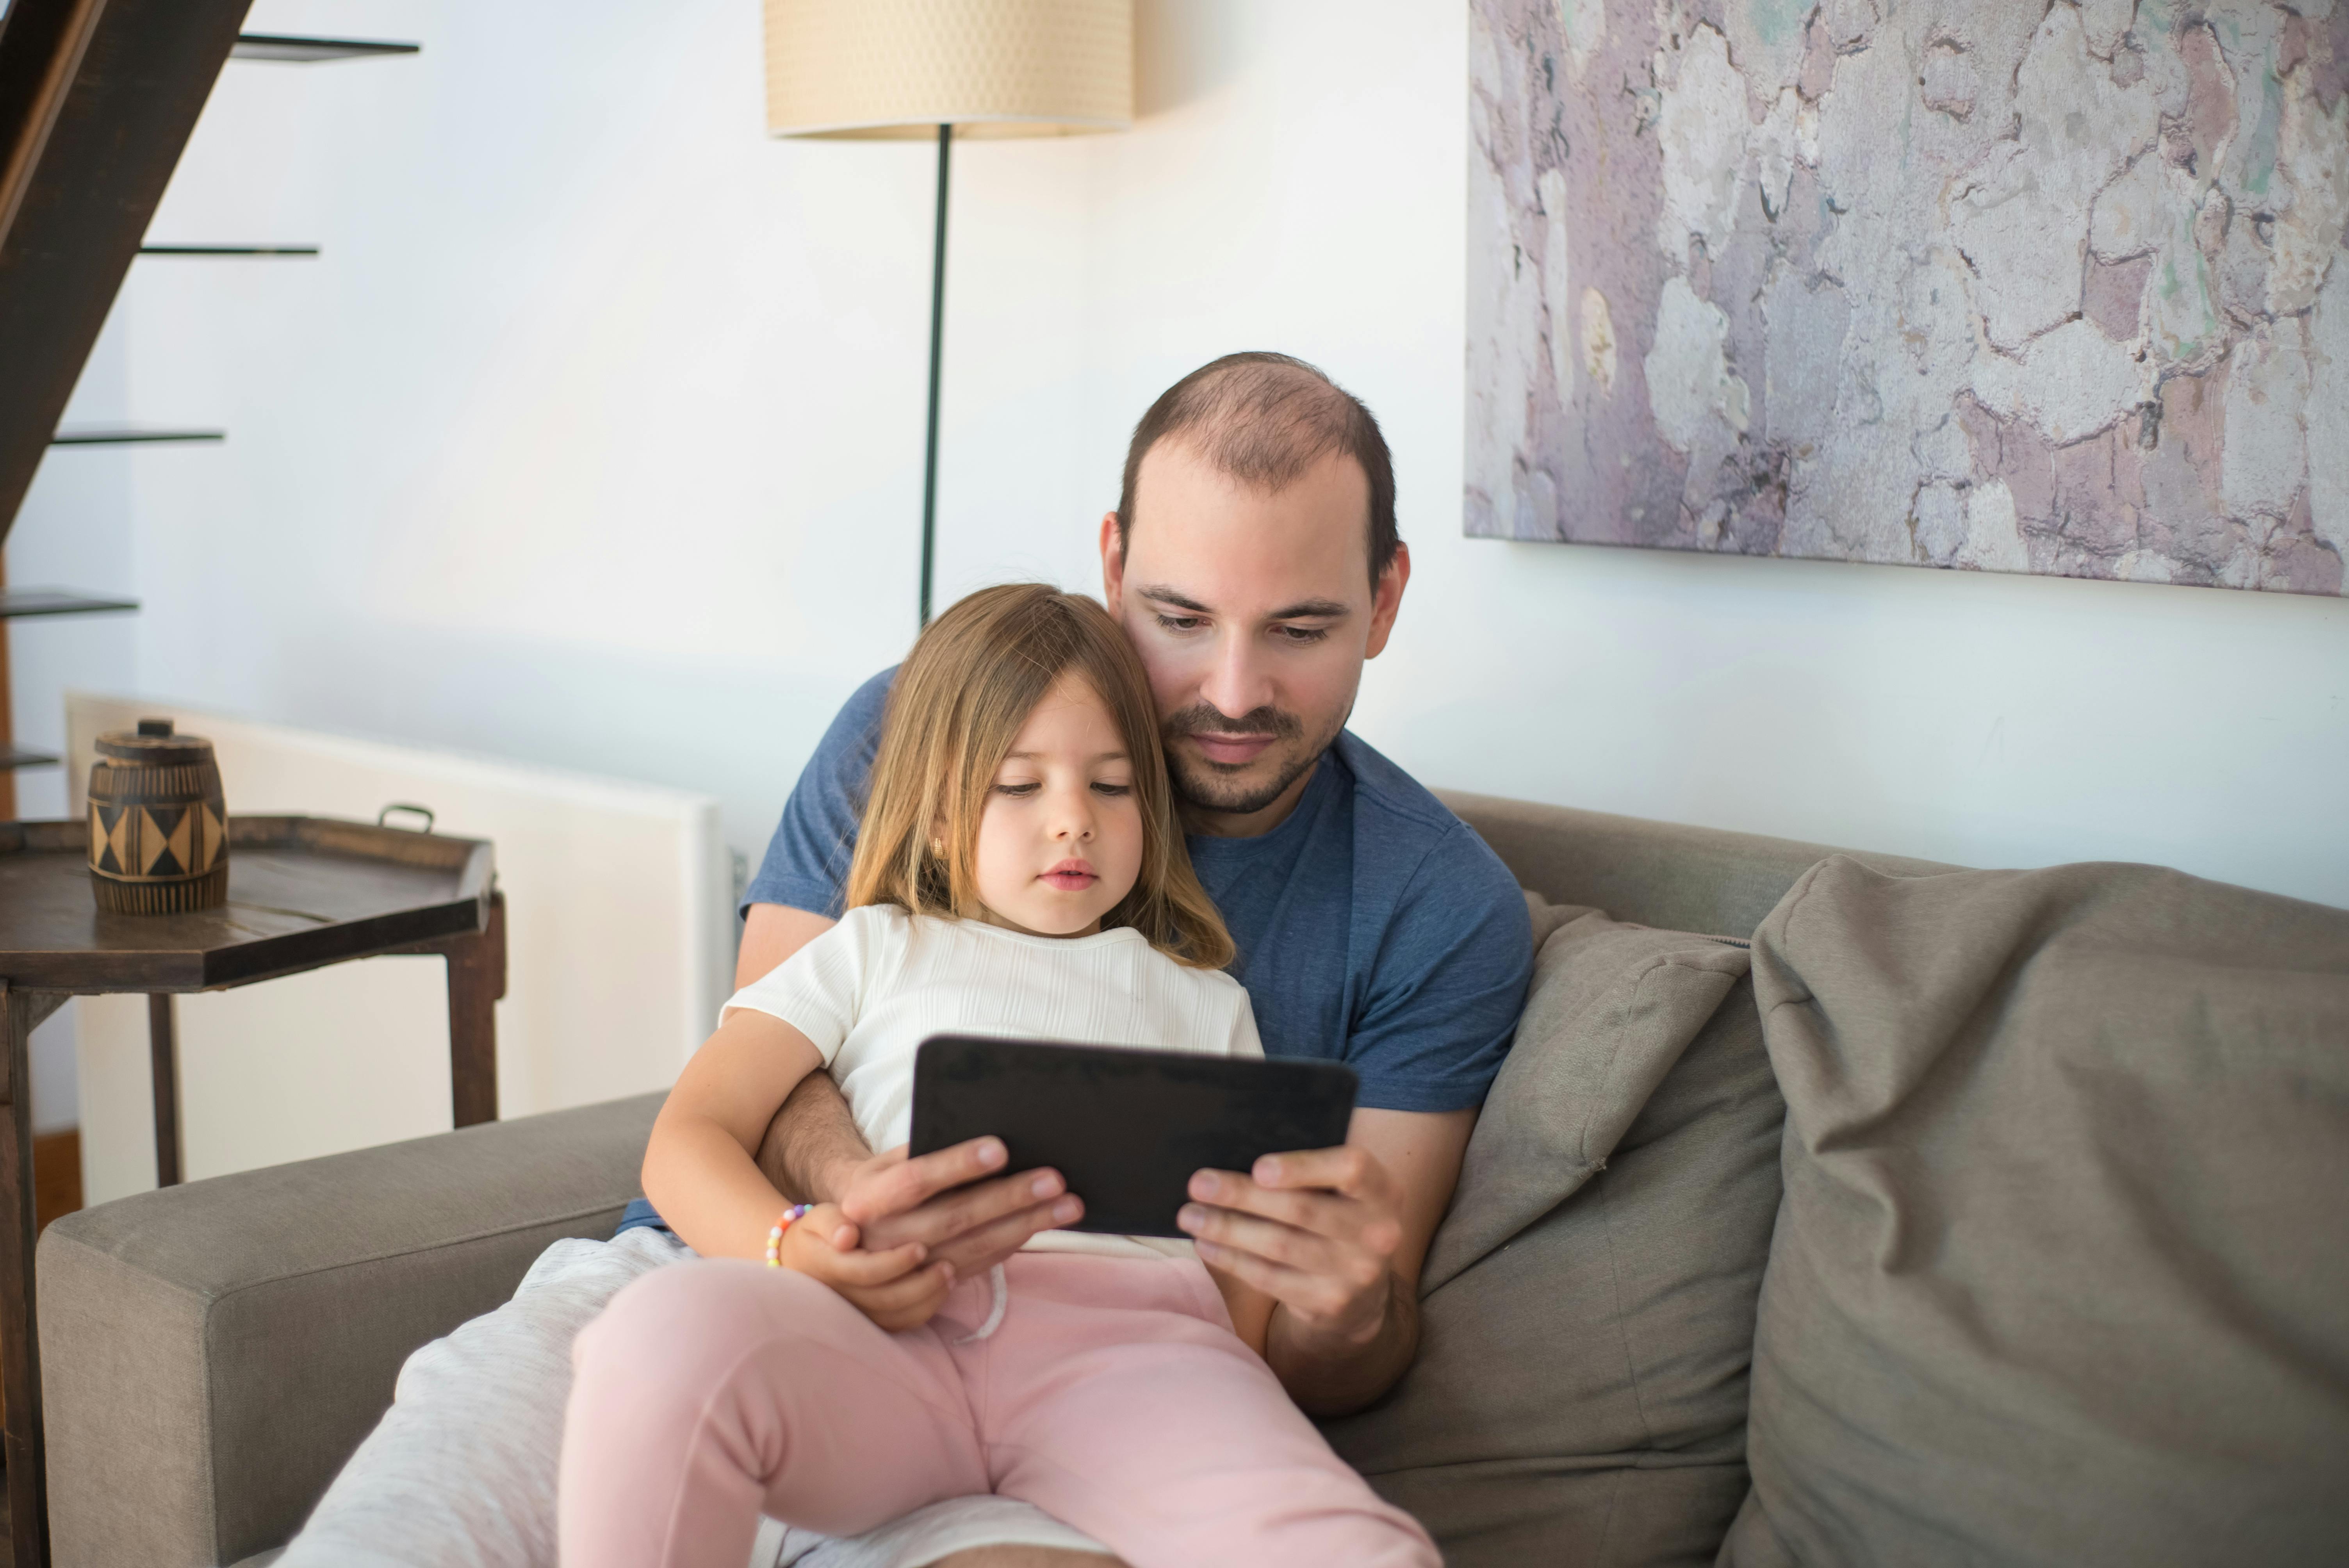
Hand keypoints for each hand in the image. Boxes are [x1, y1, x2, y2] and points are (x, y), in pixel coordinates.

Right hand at [775, 1204, 952, 1330]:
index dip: (897, 1262)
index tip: (921, 1247)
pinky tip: (941, 1292)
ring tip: (951, 1276)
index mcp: (828, 1268)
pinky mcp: (866, 1322)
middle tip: (948, 1266)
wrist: (799, 1262)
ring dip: (928, 1300)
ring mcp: (853, 1314)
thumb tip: (847, 1236)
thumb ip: (831, 1221)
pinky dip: (922, 1313)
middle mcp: (841, 1297)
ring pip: (895, 1318)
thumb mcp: (818, 1217)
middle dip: (923, 1284)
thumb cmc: (817, 1233)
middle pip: (887, 1299)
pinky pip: (897, 1326)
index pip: (866, 1271)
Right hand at [834, 1137, 1083, 1280]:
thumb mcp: (885, 1164)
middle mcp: (885, 1238)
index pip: (916, 1180)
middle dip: (1009, 1198)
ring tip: (1067, 1205)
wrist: (844, 1244)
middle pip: (953, 1218)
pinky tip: (1041, 1226)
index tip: (1001, 1148)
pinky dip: (1011, 1247)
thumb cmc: (880, 1188)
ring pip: (972, 1249)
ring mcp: (906, 1271)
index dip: (956, 1165)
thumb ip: (922, 1149)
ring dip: (1024, 1226)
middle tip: (1055, 1179)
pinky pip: (977, 1268)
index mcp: (870, 1199)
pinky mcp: (929, 1290)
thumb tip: (979, 1129)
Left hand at [1177, 1144, 1405, 1347]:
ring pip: (1278, 1246)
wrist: (1364, 1295)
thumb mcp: (1344, 1193)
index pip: (1351, 1169)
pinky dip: (1232, 1259)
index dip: (1303, 1168)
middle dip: (1242, 1195)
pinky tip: (1206, 1245)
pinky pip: (1270, 1278)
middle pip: (1301, 1209)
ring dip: (1227, 1229)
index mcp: (1383, 1191)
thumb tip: (1240, 1161)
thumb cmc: (1339, 1221)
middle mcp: (1377, 1233)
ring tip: (1190, 1215)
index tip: (1258, 1168)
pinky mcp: (1328, 1303)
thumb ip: (1312, 1173)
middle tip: (1198, 1184)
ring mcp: (1355, 1274)